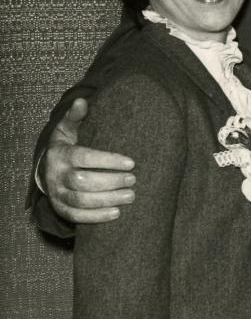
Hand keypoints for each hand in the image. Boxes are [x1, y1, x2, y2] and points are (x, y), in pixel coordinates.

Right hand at [43, 98, 136, 222]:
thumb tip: (83, 101)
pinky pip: (76, 216)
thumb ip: (76, 116)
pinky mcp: (60, 209)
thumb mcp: (68, 129)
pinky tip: (116, 213)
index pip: (83, 157)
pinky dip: (96, 217)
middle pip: (82, 182)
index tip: (132, 163)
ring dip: (107, 200)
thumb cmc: (67, 145)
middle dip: (110, 182)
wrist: (48, 169)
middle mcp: (56, 175)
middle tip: (134, 180)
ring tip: (131, 196)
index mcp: (60, 154)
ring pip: (80, 201)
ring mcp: (57, 194)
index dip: (108, 161)